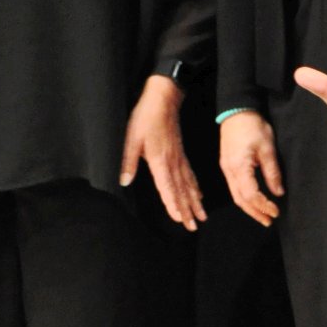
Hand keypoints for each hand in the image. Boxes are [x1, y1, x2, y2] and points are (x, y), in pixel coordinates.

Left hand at [120, 74, 204, 229]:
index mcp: (160, 161)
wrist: (163, 100)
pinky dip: (195, 187)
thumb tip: (124, 181)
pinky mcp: (181, 154)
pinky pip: (191, 175)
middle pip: (181, 191)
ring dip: (195, 202)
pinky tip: (199, 195)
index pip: (168, 188)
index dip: (173, 204)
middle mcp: (172, 163)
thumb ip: (128, 161)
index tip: (180, 219)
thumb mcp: (131, 138)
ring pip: (189, 185)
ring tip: (202, 216)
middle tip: (194, 226)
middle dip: (188, 210)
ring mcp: (179, 159)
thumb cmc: (146, 118)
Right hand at [220, 109, 283, 225]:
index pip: (251, 195)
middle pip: (241, 200)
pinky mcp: (227, 165)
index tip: (276, 211)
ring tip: (263, 215)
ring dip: (249, 208)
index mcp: (239, 167)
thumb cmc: (253, 126)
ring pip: (236, 195)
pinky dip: (244, 198)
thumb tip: (278, 192)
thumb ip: (272, 172)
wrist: (236, 110)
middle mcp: (229, 171)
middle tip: (269, 221)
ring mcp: (226, 168)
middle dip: (256, 212)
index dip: (263, 206)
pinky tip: (253, 201)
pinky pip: (234, 187)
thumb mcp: (267, 148)